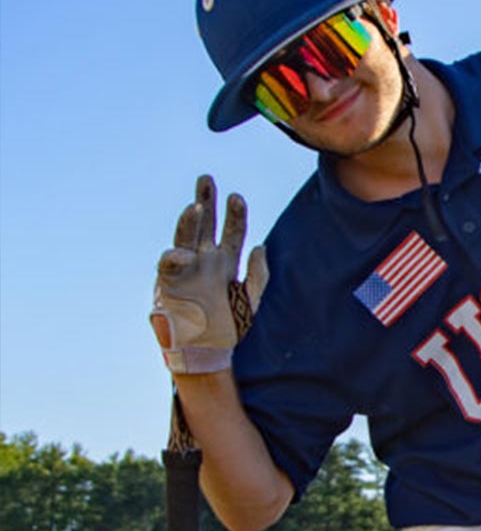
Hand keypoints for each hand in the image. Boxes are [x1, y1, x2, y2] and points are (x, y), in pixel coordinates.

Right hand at [151, 175, 268, 373]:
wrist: (207, 351)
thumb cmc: (227, 326)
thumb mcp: (250, 299)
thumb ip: (258, 275)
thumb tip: (261, 246)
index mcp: (224, 263)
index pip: (231, 232)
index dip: (234, 215)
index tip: (238, 196)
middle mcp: (203, 261)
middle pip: (204, 226)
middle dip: (205, 202)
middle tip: (206, 178)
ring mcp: (185, 270)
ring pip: (185, 239)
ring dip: (189, 222)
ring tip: (196, 206)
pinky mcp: (169, 284)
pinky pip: (169, 265)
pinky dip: (175, 257)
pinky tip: (184, 254)